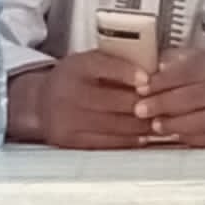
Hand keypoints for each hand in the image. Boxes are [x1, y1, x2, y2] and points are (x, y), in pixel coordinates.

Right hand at [34, 50, 152, 149]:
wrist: (40, 103)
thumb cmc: (74, 79)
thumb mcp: (89, 62)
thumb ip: (116, 63)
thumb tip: (154, 71)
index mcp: (77, 67)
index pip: (106, 66)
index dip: (129, 74)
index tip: (149, 80)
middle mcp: (70, 92)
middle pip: (115, 100)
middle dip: (144, 104)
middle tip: (164, 104)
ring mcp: (68, 119)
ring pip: (115, 125)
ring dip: (142, 125)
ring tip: (160, 122)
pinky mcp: (71, 141)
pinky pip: (107, 143)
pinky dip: (129, 140)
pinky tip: (143, 136)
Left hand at [134, 50, 204, 147]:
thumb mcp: (204, 61)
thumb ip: (178, 60)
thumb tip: (153, 64)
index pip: (188, 71)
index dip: (162, 81)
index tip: (142, 87)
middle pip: (192, 97)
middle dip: (162, 104)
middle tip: (141, 109)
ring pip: (201, 121)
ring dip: (174, 125)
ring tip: (155, 126)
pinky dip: (190, 138)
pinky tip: (176, 136)